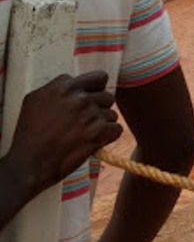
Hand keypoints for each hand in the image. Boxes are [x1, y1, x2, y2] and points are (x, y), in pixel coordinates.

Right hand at [5, 71, 122, 196]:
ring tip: (84, 135)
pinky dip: (108, 137)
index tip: (88, 102)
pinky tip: (93, 142)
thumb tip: (75, 85)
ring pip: (112, 114)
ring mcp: (89, 114)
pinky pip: (116, 129)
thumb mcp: (35, 100)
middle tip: (85, 122)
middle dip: (99, 109)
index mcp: (64, 86)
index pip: (99, 78)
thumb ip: (57, 88)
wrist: (28, 163)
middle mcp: (79, 97)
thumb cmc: (29, 134)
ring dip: (102, 125)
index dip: (94, 91)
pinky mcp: (97, 132)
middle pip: (108, 97)